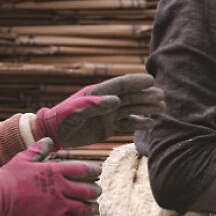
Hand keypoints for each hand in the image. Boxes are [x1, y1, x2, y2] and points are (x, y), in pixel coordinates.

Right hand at [0, 138, 101, 215]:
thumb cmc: (10, 176)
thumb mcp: (24, 158)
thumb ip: (39, 149)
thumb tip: (48, 140)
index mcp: (56, 170)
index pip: (84, 169)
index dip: (94, 170)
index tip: (97, 172)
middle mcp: (61, 187)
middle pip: (89, 190)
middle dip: (96, 191)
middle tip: (97, 191)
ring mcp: (58, 204)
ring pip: (84, 207)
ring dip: (90, 207)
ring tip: (92, 207)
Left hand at [34, 73, 164, 147]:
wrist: (54, 134)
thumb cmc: (61, 119)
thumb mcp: (75, 111)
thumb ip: (94, 105)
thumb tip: (116, 100)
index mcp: (98, 93)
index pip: (121, 84)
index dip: (136, 81)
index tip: (151, 80)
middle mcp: (106, 102)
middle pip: (131, 96)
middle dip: (146, 96)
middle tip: (162, 97)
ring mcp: (109, 115)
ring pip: (132, 109)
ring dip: (147, 108)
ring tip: (162, 108)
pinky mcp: (109, 127)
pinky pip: (127, 124)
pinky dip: (139, 123)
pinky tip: (151, 124)